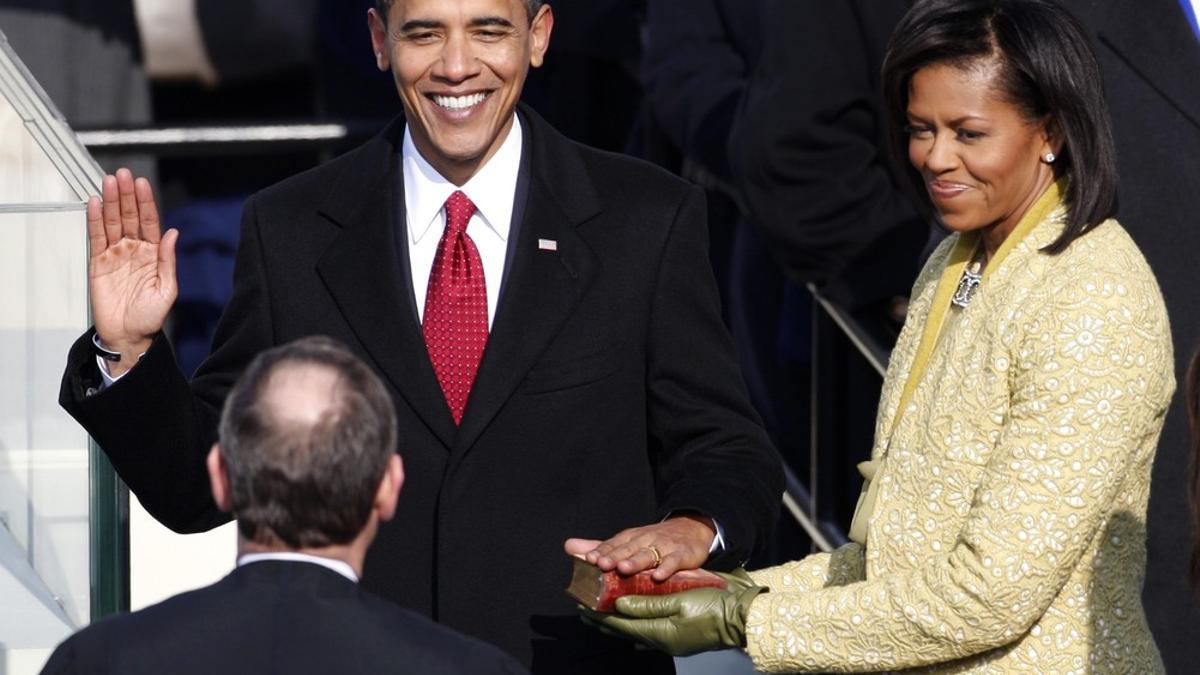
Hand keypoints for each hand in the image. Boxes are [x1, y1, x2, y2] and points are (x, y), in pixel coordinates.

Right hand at [88, 169, 177, 374]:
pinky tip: (94, 204)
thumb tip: (174, 234)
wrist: (129, 336)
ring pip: (112, 222)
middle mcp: (134, 250)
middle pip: (129, 216)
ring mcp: (116, 255)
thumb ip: (168, 260)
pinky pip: (96, 238)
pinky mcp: (98, 263)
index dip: (145, 203)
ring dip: (110, 202)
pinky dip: (94, 220)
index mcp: (153, 254)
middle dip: (126, 195)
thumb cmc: (150, 317)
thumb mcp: (167, 289)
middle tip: (123, 175)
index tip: (142, 184)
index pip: (149, 222)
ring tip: (108, 182)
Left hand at [564, 514, 716, 580]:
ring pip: (647, 554)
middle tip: (600, 564)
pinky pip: (673, 561)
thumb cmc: (654, 540)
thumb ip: (600, 547)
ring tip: (623, 569)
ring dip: (635, 561)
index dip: (601, 551)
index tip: (588, 559)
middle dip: (614, 556)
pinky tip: (658, 576)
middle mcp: (645, 540)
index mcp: (630, 538)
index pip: (613, 544)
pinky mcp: (682, 554)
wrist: (691, 529)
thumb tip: (569, 546)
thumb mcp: (627, 541)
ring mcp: (664, 547)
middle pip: (627, 549)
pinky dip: (666, 567)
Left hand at [579, 578, 766, 656]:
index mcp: (661, 634)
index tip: (582, 607)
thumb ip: (648, 603)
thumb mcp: (680, 600)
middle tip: (584, 609)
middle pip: (625, 630)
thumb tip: (620, 604)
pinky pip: (650, 629)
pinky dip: (636, 621)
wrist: (744, 616)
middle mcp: (663, 640)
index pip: (622, 625)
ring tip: (602, 611)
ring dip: (618, 620)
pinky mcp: (679, 634)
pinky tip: (631, 618)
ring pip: (636, 630)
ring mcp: (672, 639)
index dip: (600, 616)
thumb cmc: (715, 607)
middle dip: (604, 620)